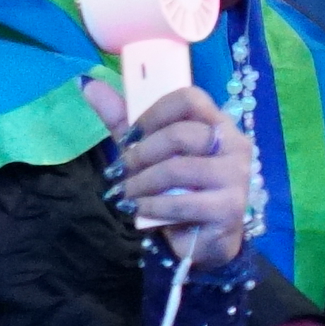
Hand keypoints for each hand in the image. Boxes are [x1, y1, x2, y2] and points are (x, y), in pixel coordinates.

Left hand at [90, 80, 253, 269]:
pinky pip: (183, 203)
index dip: (154, 112)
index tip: (132, 134)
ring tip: (126, 193)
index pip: (190, 98)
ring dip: (141, 183)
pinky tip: (138, 210)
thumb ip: (122, 120)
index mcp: (218, 124)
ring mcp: (237, 177)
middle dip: (141, 154)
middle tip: (121, 170)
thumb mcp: (146, 151)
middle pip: (181, 134)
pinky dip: (152, 207)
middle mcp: (235, 145)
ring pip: (179, 169)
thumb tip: (87, 84)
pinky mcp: (231, 208)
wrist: (201, 241)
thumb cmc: (177, 190)